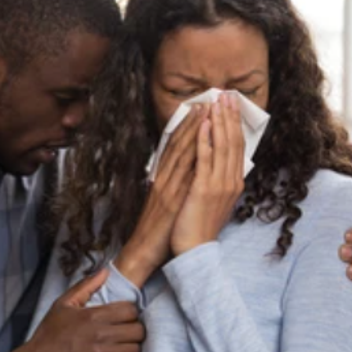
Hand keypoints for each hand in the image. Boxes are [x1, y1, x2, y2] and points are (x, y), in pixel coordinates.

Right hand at [19, 269, 144, 351]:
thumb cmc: (50, 332)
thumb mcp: (63, 304)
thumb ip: (86, 286)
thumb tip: (105, 272)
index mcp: (93, 316)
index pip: (130, 310)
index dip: (130, 310)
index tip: (124, 312)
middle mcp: (101, 336)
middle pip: (137, 330)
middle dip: (135, 327)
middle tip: (127, 326)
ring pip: (135, 349)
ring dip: (132, 344)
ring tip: (125, 340)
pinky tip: (118, 351)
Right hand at [115, 104, 207, 286]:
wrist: (144, 250)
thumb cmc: (157, 228)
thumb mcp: (164, 199)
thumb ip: (174, 183)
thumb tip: (189, 170)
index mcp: (162, 178)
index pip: (176, 146)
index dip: (187, 126)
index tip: (200, 109)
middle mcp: (163, 178)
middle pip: (178, 144)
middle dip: (193, 122)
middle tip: (207, 101)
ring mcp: (166, 187)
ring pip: (180, 153)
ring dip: (194, 131)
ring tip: (206, 113)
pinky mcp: (170, 199)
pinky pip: (183, 174)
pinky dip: (193, 157)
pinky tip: (203, 144)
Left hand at [171, 94, 244, 255]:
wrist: (194, 250)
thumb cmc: (199, 225)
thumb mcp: (215, 199)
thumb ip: (218, 179)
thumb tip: (219, 161)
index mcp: (234, 182)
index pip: (238, 147)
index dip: (235, 124)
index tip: (232, 105)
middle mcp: (230, 181)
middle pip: (234, 142)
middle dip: (230, 116)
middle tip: (227, 94)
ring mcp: (218, 184)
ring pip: (222, 146)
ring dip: (220, 121)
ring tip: (216, 101)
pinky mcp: (203, 188)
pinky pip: (205, 158)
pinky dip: (206, 139)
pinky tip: (204, 123)